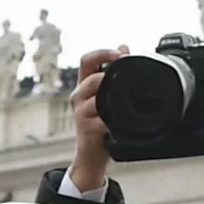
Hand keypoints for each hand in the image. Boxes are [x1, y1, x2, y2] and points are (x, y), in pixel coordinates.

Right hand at [66, 46, 124, 193]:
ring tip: (120, 96)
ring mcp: (81, 113)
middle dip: (107, 74)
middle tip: (124, 73)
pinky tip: (119, 119)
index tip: (120, 53)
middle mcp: (79, 97)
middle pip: (90, 77)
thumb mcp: (106, 96)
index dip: (102, 53)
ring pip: (93, 97)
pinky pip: (100, 119)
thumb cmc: (100, 125)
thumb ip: (113, 73)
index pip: (87, 60)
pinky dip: (111, 118)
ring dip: (107, 93)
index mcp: (84, 85)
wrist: (92, 156)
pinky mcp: (86, 129)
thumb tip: (124, 47)